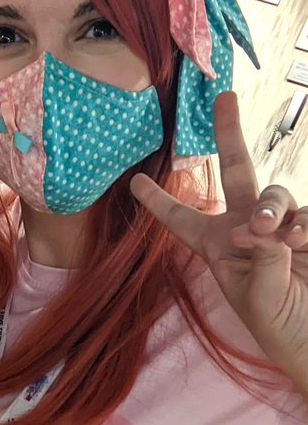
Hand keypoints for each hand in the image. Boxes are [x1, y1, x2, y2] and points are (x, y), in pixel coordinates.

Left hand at [130, 92, 307, 395]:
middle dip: (228, 134)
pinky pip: (304, 215)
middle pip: (236, 173)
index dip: (160, 202)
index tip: (134, 182)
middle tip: (224, 97)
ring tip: (269, 230)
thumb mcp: (258, 298)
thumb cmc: (279, 327)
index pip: (183, 220)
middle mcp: (247, 230)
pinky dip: (300, 225)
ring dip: (270, 206)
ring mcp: (281, 228)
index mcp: (218, 248)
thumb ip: (259, 258)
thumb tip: (263, 224)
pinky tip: (298, 241)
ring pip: (273, 194)